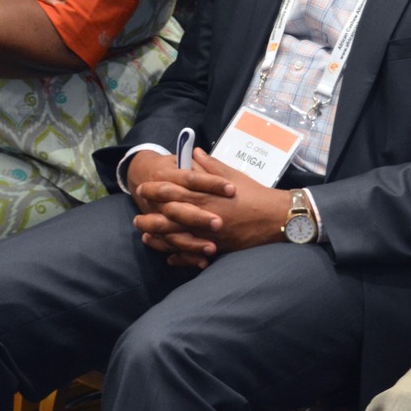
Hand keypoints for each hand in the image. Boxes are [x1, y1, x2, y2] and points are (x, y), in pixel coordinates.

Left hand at [129, 151, 288, 266]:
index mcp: (204, 195)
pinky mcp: (216, 249)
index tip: (143, 188)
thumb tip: (194, 153)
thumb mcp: (231, 174)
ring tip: (145, 237)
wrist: (274, 217)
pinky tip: (168, 257)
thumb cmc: (253, 193)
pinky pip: (191, 255)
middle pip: (167, 218)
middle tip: (136, 219)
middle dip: (149, 218)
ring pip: (175, 239)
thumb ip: (208, 166)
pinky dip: (178, 257)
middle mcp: (202, 216)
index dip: (155, 190)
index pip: (172, 192)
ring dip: (158, 239)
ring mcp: (207, 235)